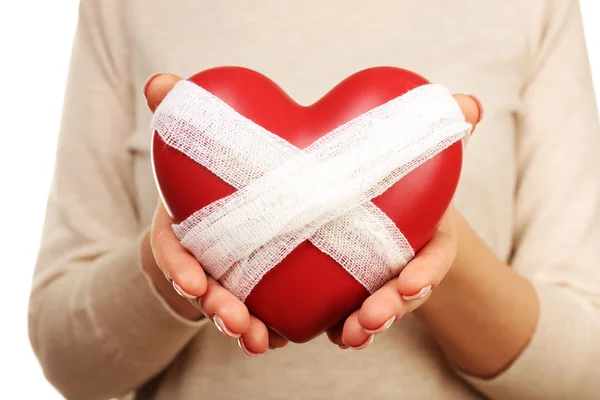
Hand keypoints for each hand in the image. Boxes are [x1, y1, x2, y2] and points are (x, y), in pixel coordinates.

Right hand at [141, 73, 288, 355]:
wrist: (239, 204)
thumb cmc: (215, 175)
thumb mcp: (196, 145)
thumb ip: (180, 118)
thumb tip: (158, 83)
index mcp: (188, 229)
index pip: (175, 251)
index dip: (180, 268)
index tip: (194, 284)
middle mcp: (209, 258)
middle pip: (209, 288)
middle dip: (220, 307)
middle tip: (236, 322)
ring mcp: (238, 276)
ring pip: (240, 306)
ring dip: (249, 326)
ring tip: (265, 341)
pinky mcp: (271, 284)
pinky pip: (275, 307)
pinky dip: (281, 322)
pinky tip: (294, 333)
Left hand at [326, 94, 482, 349]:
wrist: (380, 199)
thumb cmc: (402, 176)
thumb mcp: (425, 152)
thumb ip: (444, 130)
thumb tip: (469, 106)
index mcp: (425, 238)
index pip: (433, 260)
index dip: (425, 273)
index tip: (411, 284)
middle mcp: (401, 267)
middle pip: (400, 294)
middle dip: (388, 308)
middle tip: (373, 317)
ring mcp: (371, 282)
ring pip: (369, 311)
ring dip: (360, 326)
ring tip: (348, 335)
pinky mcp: (340, 289)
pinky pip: (334, 312)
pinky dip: (329, 326)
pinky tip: (318, 333)